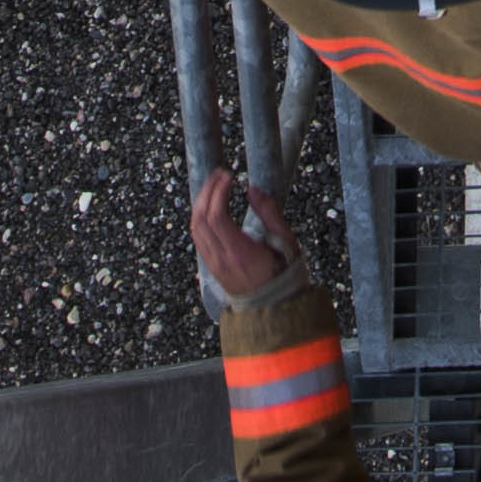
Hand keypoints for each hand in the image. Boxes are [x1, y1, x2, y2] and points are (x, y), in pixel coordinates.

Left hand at [192, 167, 306, 311]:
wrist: (273, 307)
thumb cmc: (283, 273)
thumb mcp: (285, 241)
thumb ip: (270, 213)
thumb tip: (252, 189)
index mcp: (240, 253)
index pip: (217, 217)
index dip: (218, 192)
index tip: (229, 176)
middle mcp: (222, 259)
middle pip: (201, 219)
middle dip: (207, 191)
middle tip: (220, 174)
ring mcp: (213, 264)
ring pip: (195, 228)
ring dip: (201, 202)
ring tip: (214, 184)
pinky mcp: (211, 266)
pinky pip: (197, 237)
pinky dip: (200, 216)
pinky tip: (210, 205)